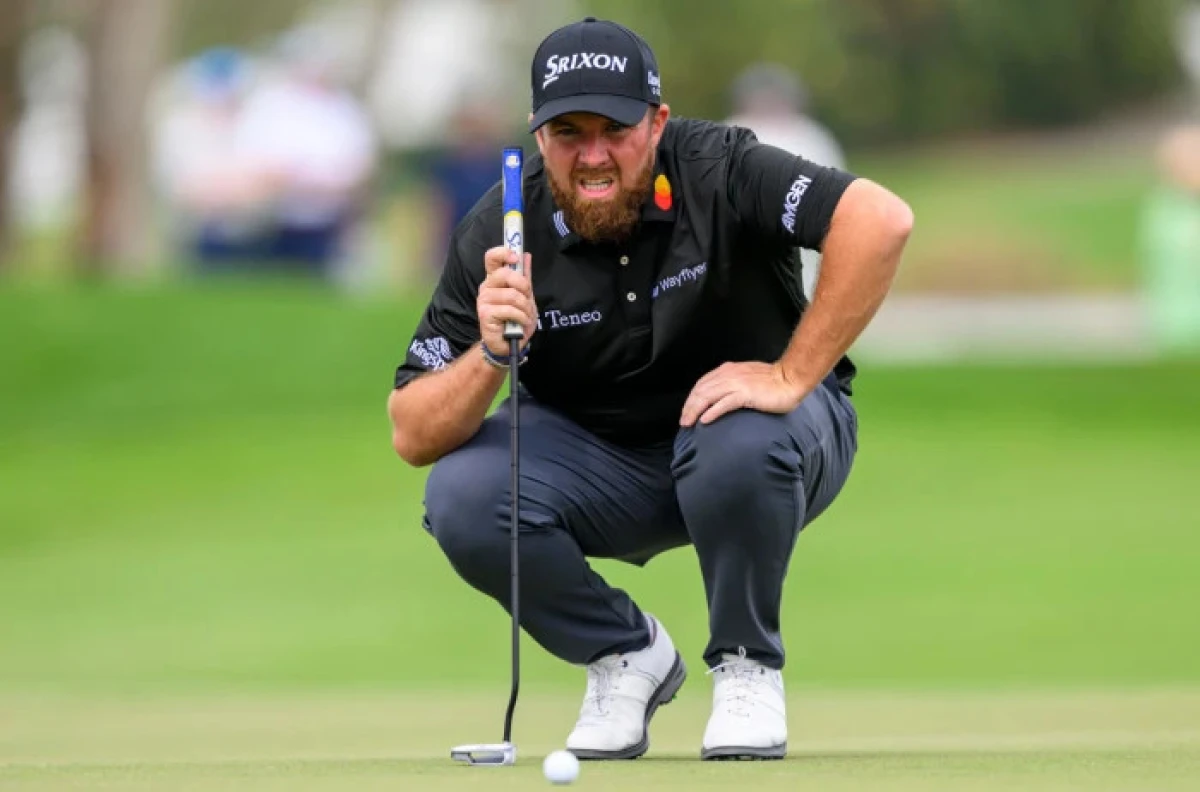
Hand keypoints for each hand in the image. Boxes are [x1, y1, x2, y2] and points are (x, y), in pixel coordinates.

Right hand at [478, 246, 535, 356]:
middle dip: (523, 286)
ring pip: (512, 295)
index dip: (503, 253)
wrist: (510, 344)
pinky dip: (521, 317)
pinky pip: (509, 310)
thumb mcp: (526, 296)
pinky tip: (520, 324)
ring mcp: (484, 301)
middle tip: (527, 298)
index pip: (491, 258)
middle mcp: (486, 287)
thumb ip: (524, 277)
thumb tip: (526, 255)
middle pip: (504, 274)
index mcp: (495, 280)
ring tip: (525, 316)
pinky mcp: (485, 315)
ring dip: (525, 307)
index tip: (516, 257)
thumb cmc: (516, 319)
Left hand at [680, 362, 808, 425]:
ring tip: (689, 423)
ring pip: (708, 396)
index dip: (692, 398)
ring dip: (695, 410)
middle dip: (689, 406)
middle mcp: (729, 374)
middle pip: (701, 390)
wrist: (791, 378)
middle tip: (683, 421)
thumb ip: (733, 384)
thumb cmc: (773, 381)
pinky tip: (704, 421)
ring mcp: (737, 383)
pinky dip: (712, 412)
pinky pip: (724, 403)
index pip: (702, 383)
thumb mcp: (746, 378)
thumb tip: (721, 396)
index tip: (687, 411)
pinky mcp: (746, 394)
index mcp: (728, 370)